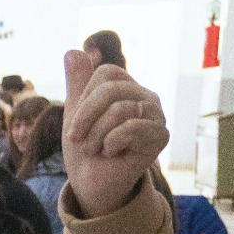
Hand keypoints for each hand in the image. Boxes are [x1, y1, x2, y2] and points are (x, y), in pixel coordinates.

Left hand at [62, 49, 167, 218]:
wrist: (93, 183)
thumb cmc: (85, 148)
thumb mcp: (75, 113)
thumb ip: (77, 83)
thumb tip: (72, 50)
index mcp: (126, 87)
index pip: (105, 73)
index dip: (84, 100)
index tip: (75, 127)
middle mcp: (145, 96)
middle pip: (111, 89)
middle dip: (86, 118)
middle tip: (80, 141)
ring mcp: (156, 114)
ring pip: (119, 110)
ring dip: (96, 136)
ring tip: (97, 150)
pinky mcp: (161, 136)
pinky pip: (131, 128)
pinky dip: (111, 144)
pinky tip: (111, 154)